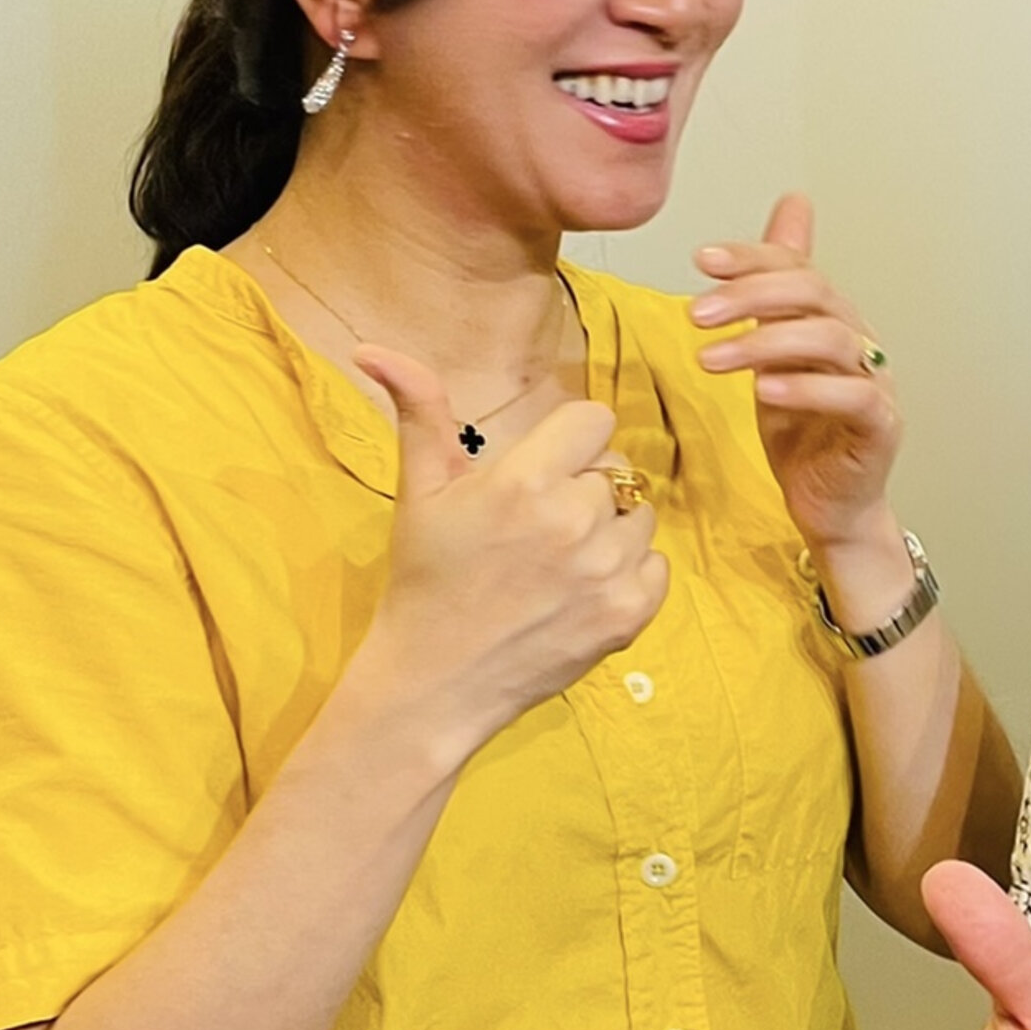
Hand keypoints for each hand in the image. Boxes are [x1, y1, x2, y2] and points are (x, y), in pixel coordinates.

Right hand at [355, 349, 667, 756]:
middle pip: (616, 469)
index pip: (594, 419)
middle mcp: (576, 521)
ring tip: (559, 561)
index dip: (569, 440)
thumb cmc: (425, 580)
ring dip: (610, 531)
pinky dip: (630, 575)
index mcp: (526, 481)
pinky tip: (581, 590)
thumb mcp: (420, 491)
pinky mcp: (629, 616)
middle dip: (584, 488)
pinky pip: (657, 567)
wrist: (435, 682)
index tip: (543, 469)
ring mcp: (608, 571)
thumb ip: (419, 410)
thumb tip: (372, 348)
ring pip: (641, 516)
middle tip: (539, 527)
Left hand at [692, 196, 902, 563]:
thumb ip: (773, 293)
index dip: (752, 257)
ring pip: (831, 339)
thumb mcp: (774, 354)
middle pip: (816, 293)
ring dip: (764, 342)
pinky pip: (852, 396)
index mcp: (832, 320)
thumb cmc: (804, 434)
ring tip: (711, 359)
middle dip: (751, 294)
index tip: (701, 259)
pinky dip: (806, 388)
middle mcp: (859, 342)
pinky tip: (762, 391)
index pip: (797, 268)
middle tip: (696, 312)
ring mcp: (875, 382)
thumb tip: (790, 208)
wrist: (832, 507)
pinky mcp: (881, 425)